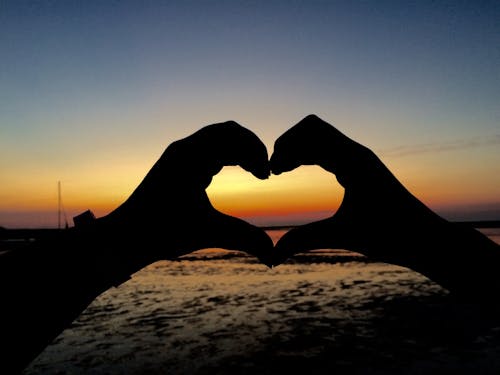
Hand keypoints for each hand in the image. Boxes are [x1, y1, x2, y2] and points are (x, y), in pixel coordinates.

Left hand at [97, 121, 273, 266]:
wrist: (124, 237)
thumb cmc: (161, 233)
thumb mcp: (208, 233)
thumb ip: (243, 239)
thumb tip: (272, 255)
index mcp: (191, 157)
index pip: (234, 137)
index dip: (257, 153)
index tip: (267, 176)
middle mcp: (184, 149)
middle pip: (228, 131)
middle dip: (250, 148)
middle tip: (263, 172)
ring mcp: (178, 154)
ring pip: (217, 138)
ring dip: (238, 150)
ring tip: (253, 172)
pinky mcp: (176, 164)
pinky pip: (207, 148)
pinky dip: (225, 155)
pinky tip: (230, 173)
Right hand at [270, 115, 447, 266]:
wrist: (426, 239)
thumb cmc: (391, 236)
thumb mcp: (342, 235)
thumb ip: (303, 241)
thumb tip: (270, 257)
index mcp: (352, 160)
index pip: (309, 133)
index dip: (284, 148)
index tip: (271, 173)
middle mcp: (355, 152)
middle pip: (311, 128)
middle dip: (288, 144)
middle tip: (273, 170)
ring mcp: (358, 158)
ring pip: (320, 137)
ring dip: (298, 148)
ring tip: (281, 170)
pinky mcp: (359, 167)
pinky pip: (328, 149)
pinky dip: (309, 155)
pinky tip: (299, 172)